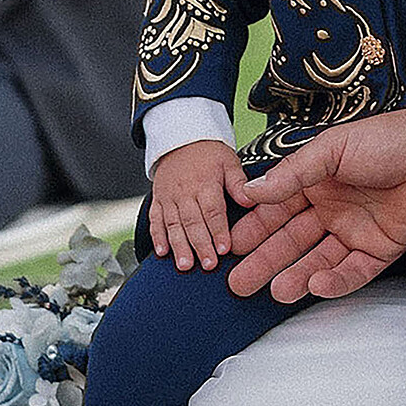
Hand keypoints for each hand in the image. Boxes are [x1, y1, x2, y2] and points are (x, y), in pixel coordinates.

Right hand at [149, 139, 250, 272]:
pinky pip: (155, 220)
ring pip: (173, 224)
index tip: (224, 249)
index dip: (218, 231)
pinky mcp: (158, 201)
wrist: (180, 139)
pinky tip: (162, 253)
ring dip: (179, 246)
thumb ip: (238, 183)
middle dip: (200, 245)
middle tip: (208, 264)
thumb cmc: (208, 154)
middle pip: (192, 221)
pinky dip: (157, 237)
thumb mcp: (229, 162)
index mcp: (205, 183)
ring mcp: (169, 197)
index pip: (212, 210)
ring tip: (185, 265)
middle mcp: (185, 192)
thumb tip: (251, 201)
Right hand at [227, 99, 405, 301]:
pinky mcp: (382, 249)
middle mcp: (333, 209)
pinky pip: (353, 271)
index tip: (228, 246)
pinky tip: (314, 285)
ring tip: (272, 292)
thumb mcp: (333, 149)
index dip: (254, 229)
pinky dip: (334, 281)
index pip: (277, 211)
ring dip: (294, 276)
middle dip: (265, 262)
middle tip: (237, 284)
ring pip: (318, 261)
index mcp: (317, 182)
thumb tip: (250, 191)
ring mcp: (356, 231)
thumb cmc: (387, 140)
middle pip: (291, 241)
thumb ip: (293, 174)